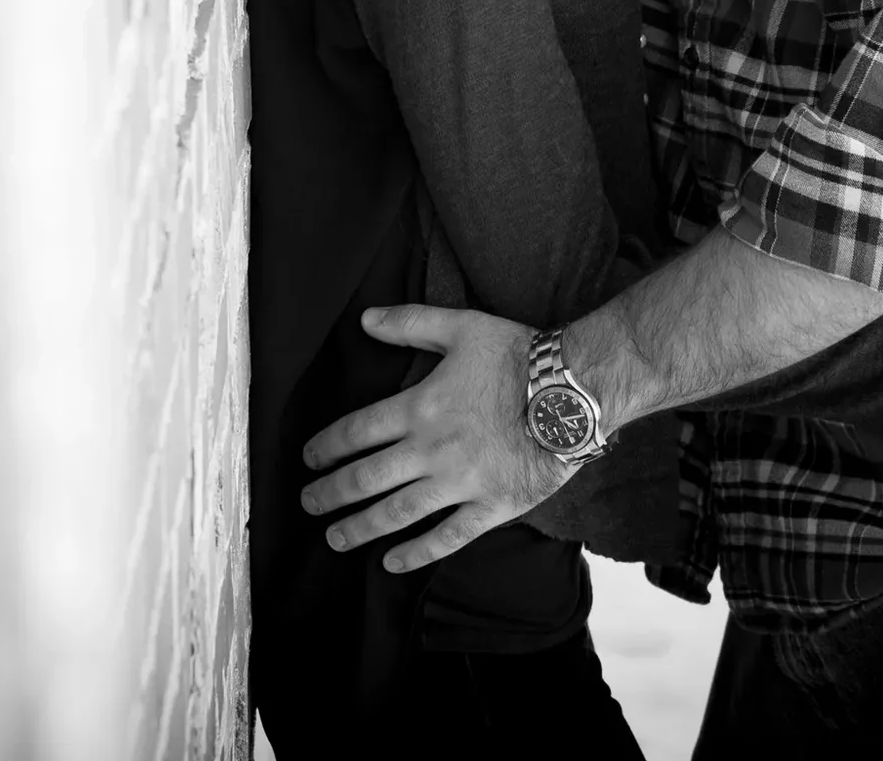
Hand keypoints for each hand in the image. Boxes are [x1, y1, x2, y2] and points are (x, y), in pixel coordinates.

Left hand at [296, 305, 568, 572]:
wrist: (574, 392)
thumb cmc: (519, 356)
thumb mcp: (461, 327)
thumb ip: (410, 323)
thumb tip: (365, 319)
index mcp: (420, 407)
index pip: (357, 431)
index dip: (326, 446)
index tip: (308, 459)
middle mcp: (431, 450)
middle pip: (366, 478)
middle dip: (331, 493)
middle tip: (307, 503)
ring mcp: (460, 484)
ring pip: (398, 513)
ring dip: (361, 527)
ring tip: (336, 538)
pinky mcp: (491, 507)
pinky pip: (447, 538)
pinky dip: (417, 553)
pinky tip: (392, 563)